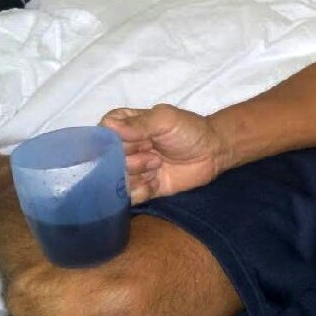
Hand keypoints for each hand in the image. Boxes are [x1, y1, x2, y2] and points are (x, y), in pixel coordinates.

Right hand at [99, 105, 230, 203]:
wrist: (213, 152)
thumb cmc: (189, 130)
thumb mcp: (165, 119)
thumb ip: (138, 124)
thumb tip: (108, 126)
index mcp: (124, 126)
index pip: (102, 136)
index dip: (115, 142)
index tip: (136, 142)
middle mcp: (124, 149)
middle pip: (107, 162)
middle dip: (130, 161)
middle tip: (154, 156)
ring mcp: (133, 170)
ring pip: (117, 180)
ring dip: (138, 175)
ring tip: (158, 165)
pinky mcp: (144, 188)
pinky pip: (130, 196)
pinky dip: (142, 191)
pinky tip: (156, 182)